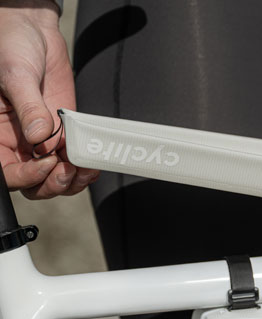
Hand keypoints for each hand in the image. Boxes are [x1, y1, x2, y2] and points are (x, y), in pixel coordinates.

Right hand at [0, 0, 98, 198]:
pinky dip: (84, 166)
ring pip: (54, 177)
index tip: (47, 163)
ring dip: (72, 180)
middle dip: (52, 183)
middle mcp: (16, 143)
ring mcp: (41, 141)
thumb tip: (40, 137)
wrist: (33, 32)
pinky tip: (93, 163)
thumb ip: (29, 108)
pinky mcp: (63, 133)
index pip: (7, 172)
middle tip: (68, 171)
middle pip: (32, 182)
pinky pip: (72, 159)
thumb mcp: (16, 77)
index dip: (26, 176)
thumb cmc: (10, 48)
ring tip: (85, 170)